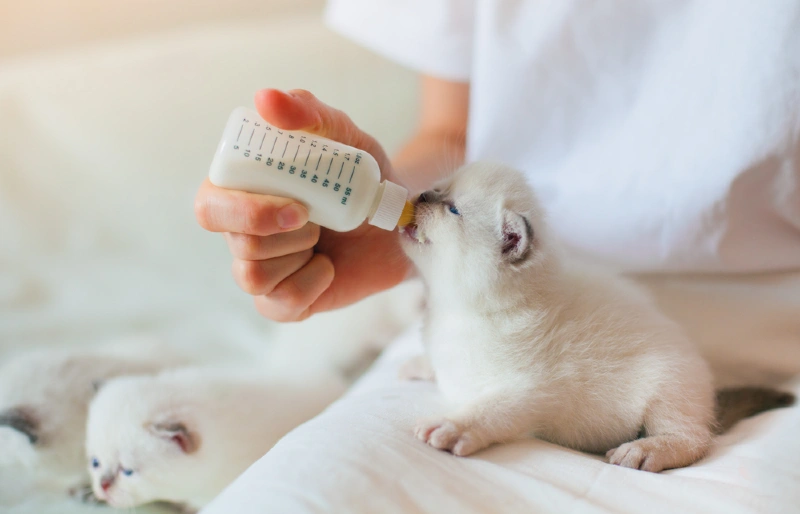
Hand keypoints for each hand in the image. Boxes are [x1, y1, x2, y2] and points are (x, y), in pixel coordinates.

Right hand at [195, 89, 409, 320]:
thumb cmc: (362, 176)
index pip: (209, 205)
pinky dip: (310, 286)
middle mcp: (244, 231)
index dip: (243, 210)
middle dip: (278, 235)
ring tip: (323, 238)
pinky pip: (278, 305)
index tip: (296, 206)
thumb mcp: (345, 136)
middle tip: (314, 221)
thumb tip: (264, 99)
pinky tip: (327, 268)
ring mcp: (262, 268)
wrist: (398, 221)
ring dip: (296, 256)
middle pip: (234, 243)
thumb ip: (307, 112)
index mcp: (243, 191)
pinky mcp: (283, 299)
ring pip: (252, 276)